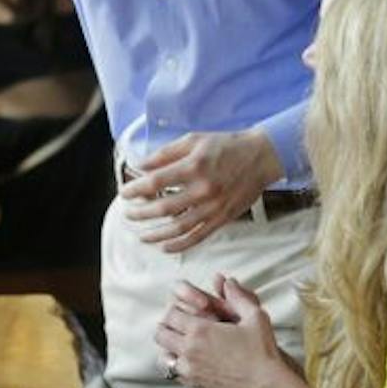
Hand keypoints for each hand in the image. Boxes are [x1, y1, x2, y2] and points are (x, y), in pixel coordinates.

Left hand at [120, 129, 285, 252]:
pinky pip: (199, 236)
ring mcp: (214, 207)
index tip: (124, 193)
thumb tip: (140, 166)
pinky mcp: (223, 218)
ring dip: (156, 235)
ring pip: (179, 228)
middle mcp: (203, 189)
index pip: (155, 182)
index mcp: (194, 167)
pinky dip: (180, 245)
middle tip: (128, 214)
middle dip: (140, 213)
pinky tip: (165, 247)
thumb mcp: (193, 140)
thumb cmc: (225, 145)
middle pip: (163, 208)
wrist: (262, 156)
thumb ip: (164, 154)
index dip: (135, 189)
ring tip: (141, 235)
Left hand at [154, 276, 298, 387]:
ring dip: (170, 348)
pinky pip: (174, 374)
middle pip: (161, 334)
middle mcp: (189, 351)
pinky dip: (179, 367)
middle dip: (169, 327)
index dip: (177, 310)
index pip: (170, 314)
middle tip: (181, 327)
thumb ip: (238, 296)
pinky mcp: (194, 386)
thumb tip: (228, 283)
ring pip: (163, 356)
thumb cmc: (263, 354)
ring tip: (184, 345)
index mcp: (200, 330)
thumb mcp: (255, 317)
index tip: (187, 312)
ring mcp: (190, 371)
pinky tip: (193, 362)